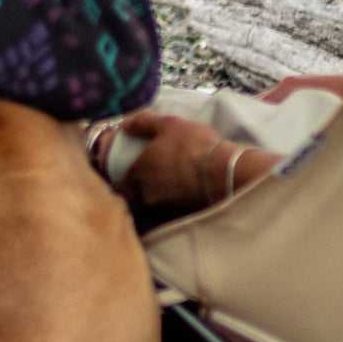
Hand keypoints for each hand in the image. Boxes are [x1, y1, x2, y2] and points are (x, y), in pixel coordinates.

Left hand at [102, 110, 279, 215]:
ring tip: (163, 194)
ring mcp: (164, 211)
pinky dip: (171, 210)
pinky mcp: (183, 218)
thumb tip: (124, 124)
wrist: (224, 172)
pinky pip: (169, 217)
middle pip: (134, 202)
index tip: (124, 178)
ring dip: (154, 203)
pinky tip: (180, 201)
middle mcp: (146, 198)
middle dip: (136, 195)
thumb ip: (143, 123)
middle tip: (144, 186)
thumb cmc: (192, 145)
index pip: (118, 188)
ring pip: (151, 211)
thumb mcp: (167, 124)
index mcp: (137, 176)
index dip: (119, 183)